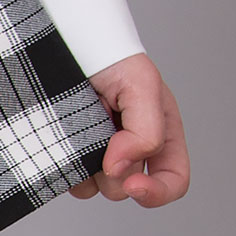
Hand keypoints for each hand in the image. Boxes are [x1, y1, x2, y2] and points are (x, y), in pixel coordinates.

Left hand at [70, 53, 190, 206]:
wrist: (65, 44)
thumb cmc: (110, 56)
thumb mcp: (141, 84)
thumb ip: (147, 129)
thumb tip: (120, 166)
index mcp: (160, 134)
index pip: (172, 180)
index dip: (157, 191)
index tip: (133, 185)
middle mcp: (131, 150)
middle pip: (125, 188)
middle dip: (112, 167)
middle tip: (98, 130)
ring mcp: (98, 157)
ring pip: (95, 189)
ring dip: (86, 167)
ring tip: (81, 127)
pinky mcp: (70, 158)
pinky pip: (69, 182)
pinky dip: (65, 167)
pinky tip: (63, 138)